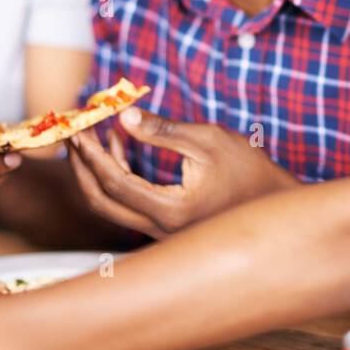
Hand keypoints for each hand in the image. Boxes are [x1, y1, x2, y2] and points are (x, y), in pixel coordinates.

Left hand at [65, 108, 298, 236]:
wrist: (276, 202)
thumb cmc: (249, 169)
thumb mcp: (207, 140)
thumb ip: (163, 130)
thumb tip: (124, 116)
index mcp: (170, 210)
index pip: (115, 181)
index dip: (93, 153)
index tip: (80, 128)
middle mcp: (161, 229)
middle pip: (102, 202)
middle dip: (82, 167)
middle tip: (73, 134)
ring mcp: (162, 232)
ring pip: (112, 206)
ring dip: (99, 170)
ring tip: (97, 133)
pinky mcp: (166, 227)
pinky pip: (129, 204)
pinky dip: (118, 177)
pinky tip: (123, 146)